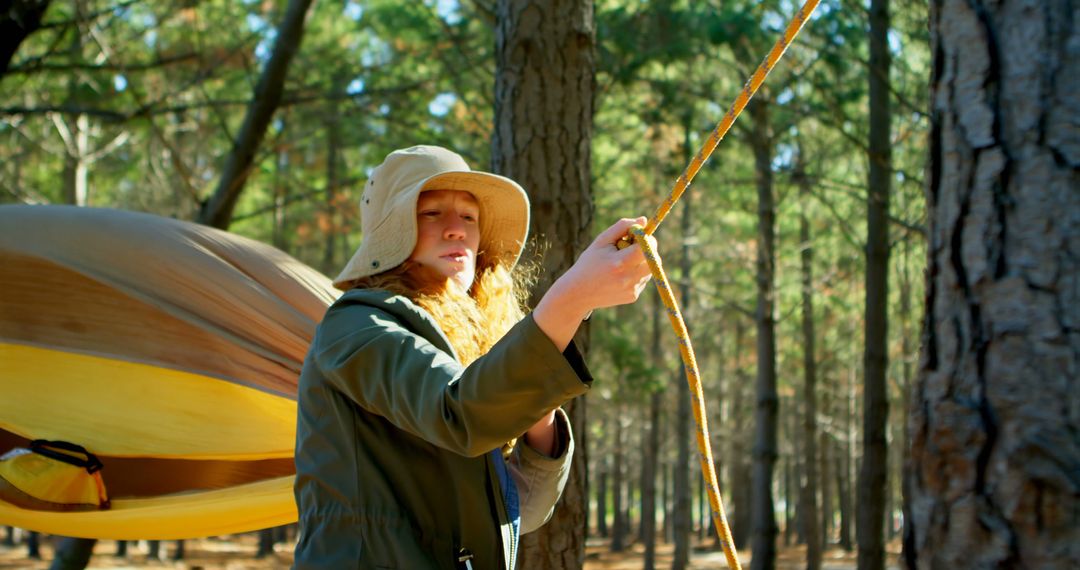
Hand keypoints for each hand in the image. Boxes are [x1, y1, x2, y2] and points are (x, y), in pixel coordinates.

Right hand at [532, 217, 654, 349]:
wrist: (578, 293)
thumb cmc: (589, 263)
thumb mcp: (602, 241)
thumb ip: (622, 227)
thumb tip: (643, 220)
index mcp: (620, 262)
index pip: (647, 246)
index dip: (646, 238)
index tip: (637, 236)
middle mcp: (628, 278)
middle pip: (655, 259)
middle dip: (648, 250)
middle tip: (634, 247)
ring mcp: (632, 289)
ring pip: (651, 269)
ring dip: (642, 262)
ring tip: (623, 262)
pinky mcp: (633, 296)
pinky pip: (643, 280)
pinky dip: (637, 273)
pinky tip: (620, 274)